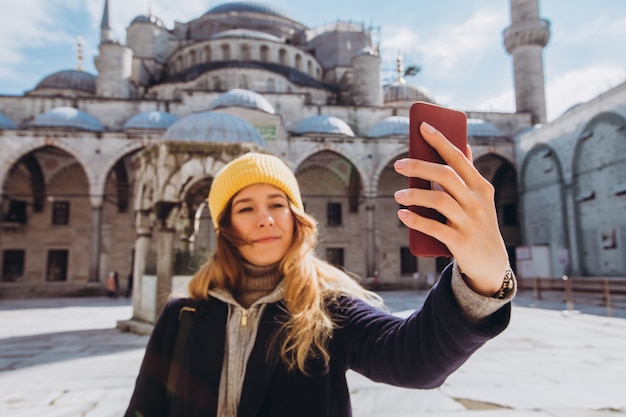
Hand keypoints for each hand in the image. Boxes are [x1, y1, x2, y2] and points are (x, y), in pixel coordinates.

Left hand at [393, 122, 508, 296]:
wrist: (491, 264)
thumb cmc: (478, 224)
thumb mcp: (480, 198)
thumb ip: (469, 174)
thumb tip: (462, 145)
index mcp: (481, 187)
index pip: (458, 158)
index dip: (440, 140)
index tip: (422, 126)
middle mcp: (477, 202)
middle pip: (445, 176)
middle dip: (419, 166)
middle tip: (398, 165)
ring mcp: (469, 222)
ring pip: (438, 200)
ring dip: (414, 195)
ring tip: (398, 195)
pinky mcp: (460, 242)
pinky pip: (434, 228)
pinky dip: (415, 220)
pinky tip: (402, 215)